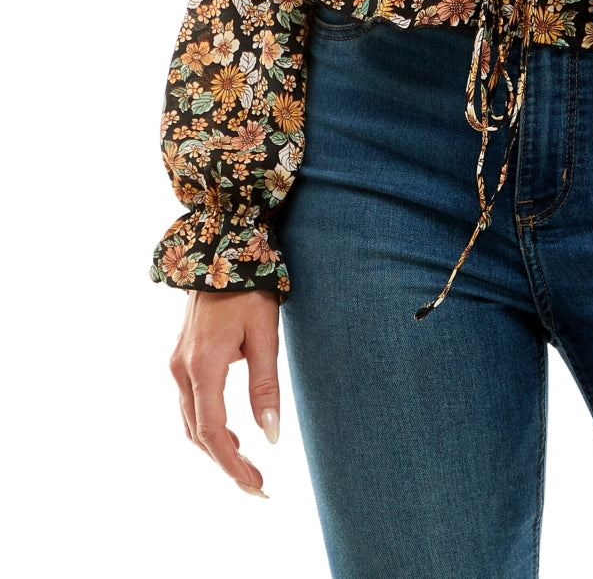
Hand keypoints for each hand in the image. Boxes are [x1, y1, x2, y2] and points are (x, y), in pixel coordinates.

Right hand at [170, 288, 281, 496]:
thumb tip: (271, 437)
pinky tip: (231, 435)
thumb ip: (265, 386)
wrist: (223, 250)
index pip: (214, 433)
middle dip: (226, 464)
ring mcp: (177, 364)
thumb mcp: (265, 335)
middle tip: (256, 486)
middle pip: (198, 434)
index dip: (233, 466)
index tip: (256, 486)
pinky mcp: (181, 359)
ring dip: (215, 448)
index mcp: (203, 366)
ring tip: (246, 467)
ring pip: (191, 422)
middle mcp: (182, 370)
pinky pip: (191, 405)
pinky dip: (208, 427)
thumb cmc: (250, 289)